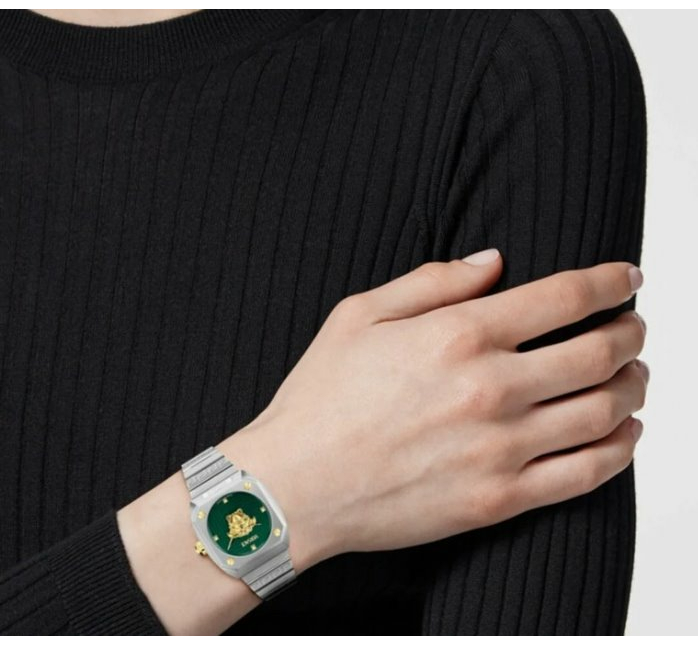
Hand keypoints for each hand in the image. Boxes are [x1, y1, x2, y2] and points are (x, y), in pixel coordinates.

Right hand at [220, 249, 647, 568]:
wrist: (294, 486)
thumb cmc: (319, 400)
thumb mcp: (357, 316)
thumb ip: (431, 282)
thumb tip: (494, 262)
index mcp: (457, 335)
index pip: (565, 297)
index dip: (610, 281)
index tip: (627, 277)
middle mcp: (490, 389)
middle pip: (601, 352)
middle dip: (631, 332)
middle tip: (633, 327)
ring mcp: (500, 449)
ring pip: (606, 412)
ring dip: (634, 387)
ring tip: (634, 376)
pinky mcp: (499, 500)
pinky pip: (587, 473)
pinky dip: (621, 449)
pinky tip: (624, 432)